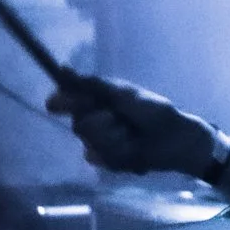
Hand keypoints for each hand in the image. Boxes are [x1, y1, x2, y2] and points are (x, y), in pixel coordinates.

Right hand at [45, 77, 218, 176]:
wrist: (174, 138)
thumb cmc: (152, 110)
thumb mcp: (123, 93)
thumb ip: (92, 85)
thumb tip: (63, 68)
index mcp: (97, 101)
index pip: (68, 101)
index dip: (63, 103)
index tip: (55, 105)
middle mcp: (94, 121)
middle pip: (79, 125)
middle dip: (101, 121)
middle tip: (120, 118)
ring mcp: (100, 143)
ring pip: (92, 143)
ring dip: (115, 137)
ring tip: (132, 134)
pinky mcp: (108, 161)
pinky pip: (101, 159)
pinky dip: (119, 153)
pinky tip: (132, 150)